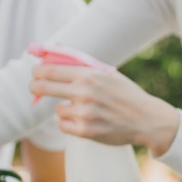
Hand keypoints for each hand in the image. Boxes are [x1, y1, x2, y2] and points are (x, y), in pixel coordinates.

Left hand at [29, 63, 178, 155]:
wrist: (146, 119)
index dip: (37, 70)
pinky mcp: (85, 131)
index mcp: (89, 75)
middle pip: (44, 87)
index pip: (50, 70)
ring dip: (64, 108)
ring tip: (81, 108)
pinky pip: (63, 125)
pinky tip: (83, 120)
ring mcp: (84, 113)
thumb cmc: (125, 94)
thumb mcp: (107, 73)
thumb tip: (56, 49)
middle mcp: (84, 93)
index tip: (35, 72)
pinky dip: (69, 123)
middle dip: (36, 87)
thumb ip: (81, 64)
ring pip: (57, 109)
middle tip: (35, 87)